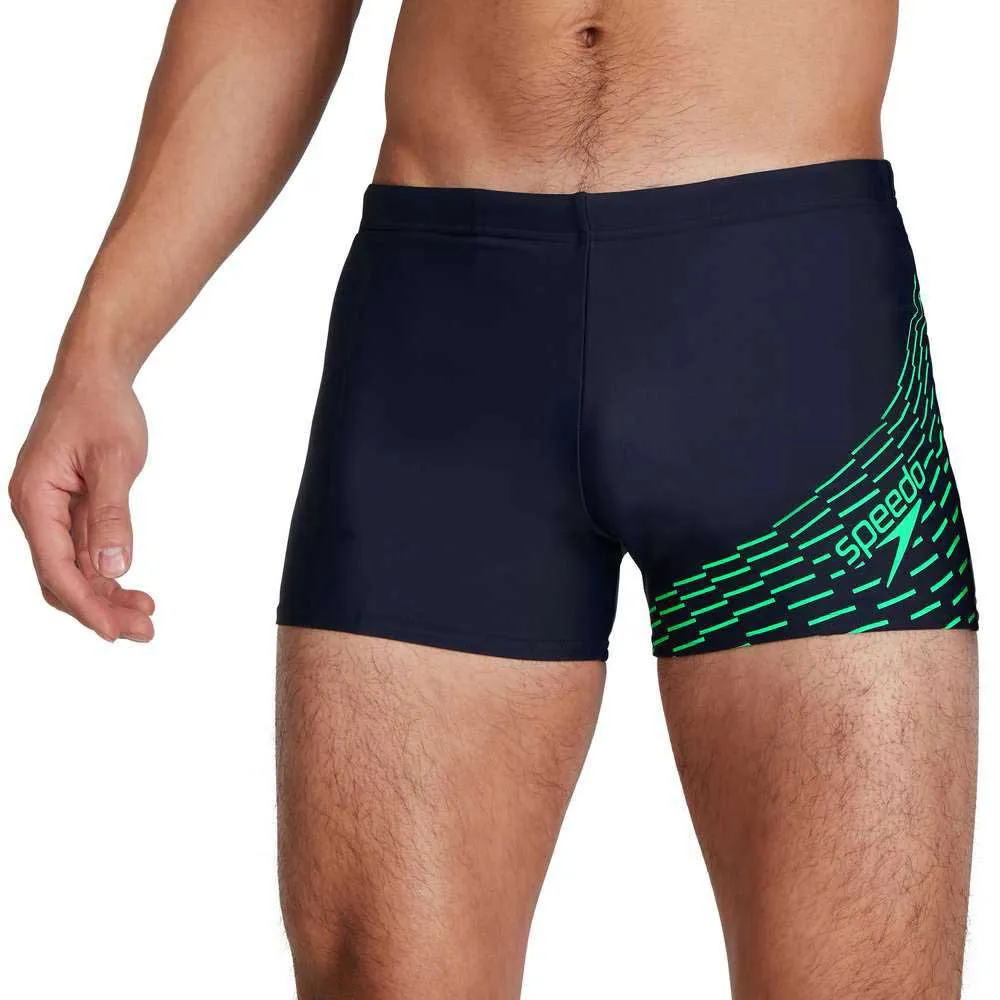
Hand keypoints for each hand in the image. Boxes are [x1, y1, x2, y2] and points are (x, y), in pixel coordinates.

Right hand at [9, 365, 154, 641]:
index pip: (56, 568)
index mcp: (35, 499)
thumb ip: (112, 515)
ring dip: (106, 596)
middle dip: (99, 609)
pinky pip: (82, 551)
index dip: (86, 605)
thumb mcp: (113, 461)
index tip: (114, 632)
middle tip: (144, 631)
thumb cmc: (100, 408)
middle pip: (61, 577)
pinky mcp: (69, 507)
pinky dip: (106, 573)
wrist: (95, 374)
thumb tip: (112, 568)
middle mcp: (36, 510)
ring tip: (145, 617)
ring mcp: (51, 511)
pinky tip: (132, 589)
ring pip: (73, 569)